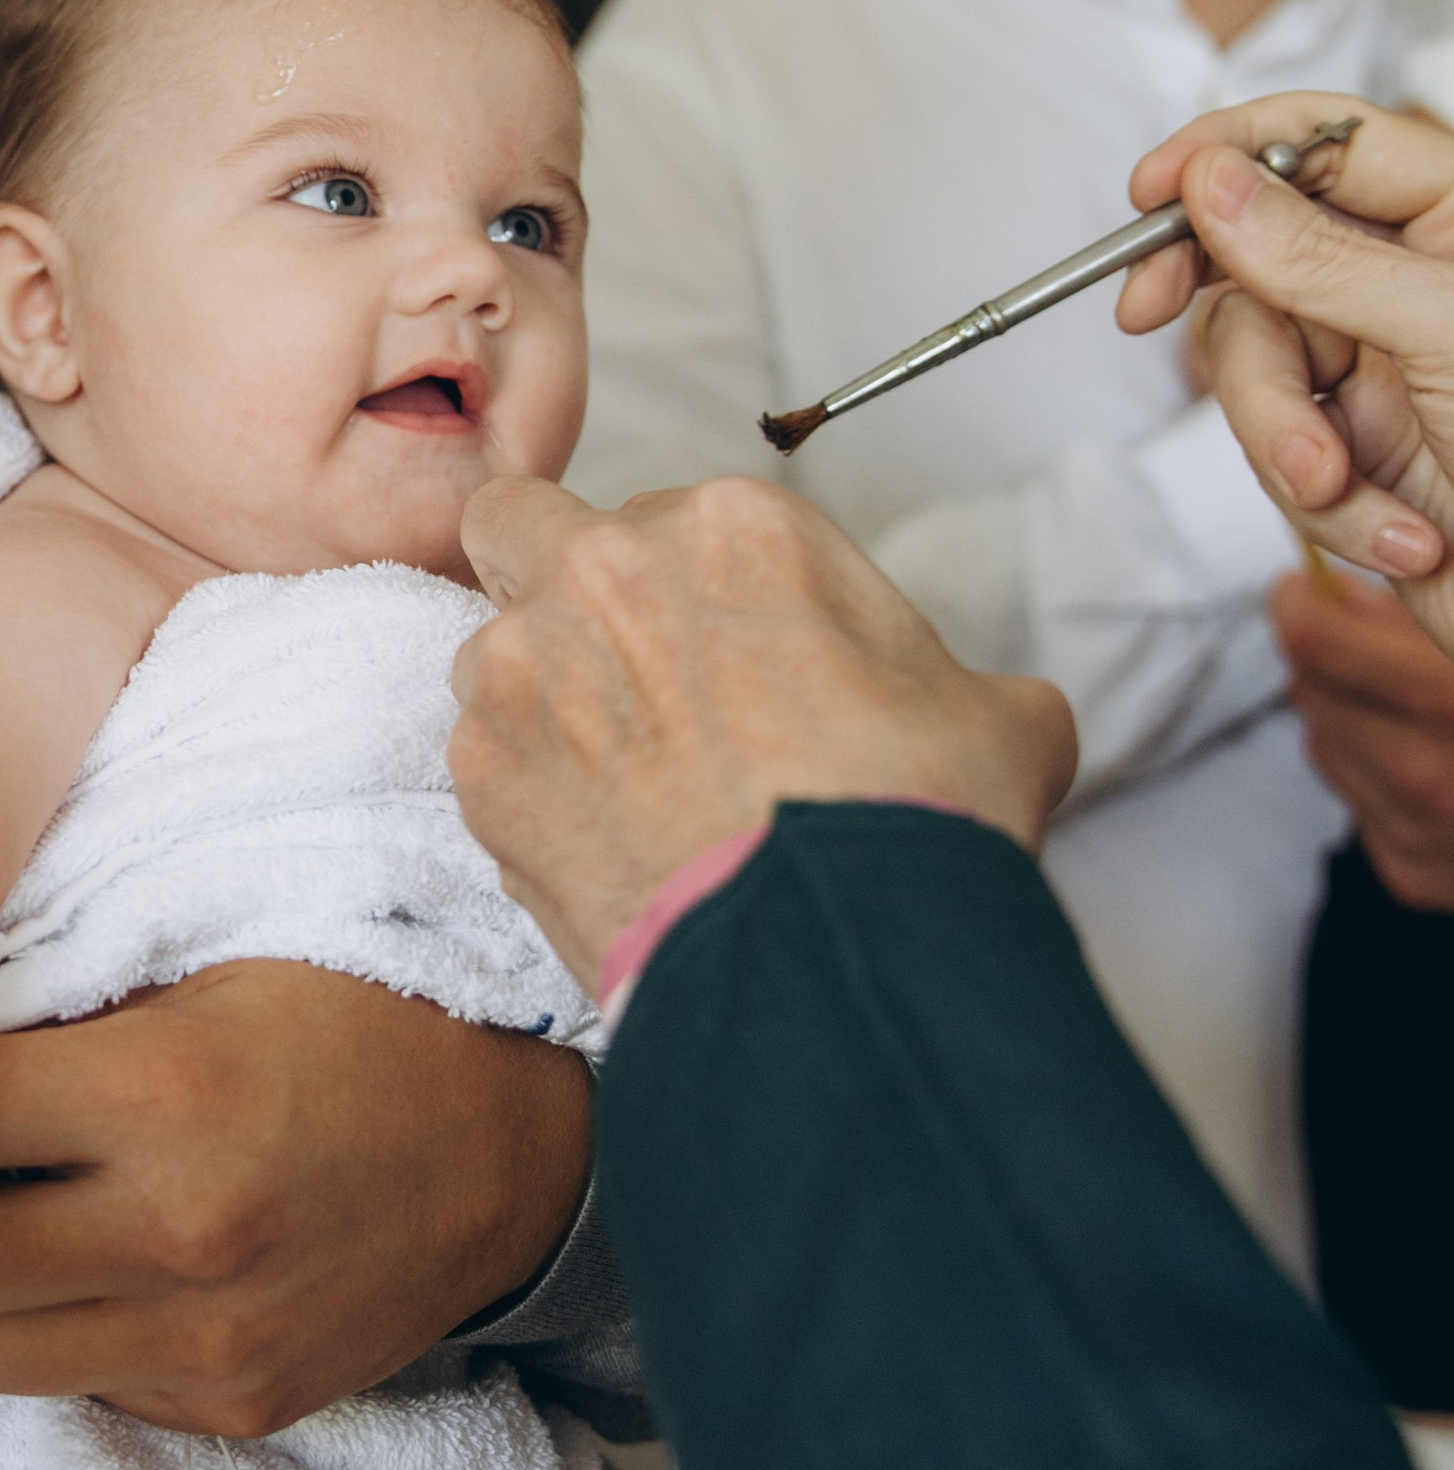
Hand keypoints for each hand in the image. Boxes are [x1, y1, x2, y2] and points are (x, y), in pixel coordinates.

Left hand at [0, 961, 592, 1435]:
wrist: (510, 1146)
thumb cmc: (347, 1023)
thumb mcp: (204, 968)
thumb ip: (53, 1010)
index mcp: (165, 1095)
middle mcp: (178, 1232)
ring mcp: (206, 1340)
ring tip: (39, 1220)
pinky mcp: (233, 1405)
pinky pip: (79, 1388)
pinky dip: (77, 1334)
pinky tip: (131, 1269)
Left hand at [451, 476, 1076, 991]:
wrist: (826, 952)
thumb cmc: (910, 821)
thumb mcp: (988, 711)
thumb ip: (938, 676)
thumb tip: (962, 711)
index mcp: (729, 524)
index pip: (673, 517)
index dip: (692, 586)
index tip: (722, 648)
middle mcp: (603, 569)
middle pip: (525, 526)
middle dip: (554, 579)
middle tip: (618, 669)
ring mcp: (524, 666)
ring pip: (493, 648)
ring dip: (539, 696)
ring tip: (620, 786)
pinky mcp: (481, 769)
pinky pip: (486, 758)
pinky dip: (528, 793)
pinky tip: (601, 846)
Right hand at [1119, 96, 1453, 657]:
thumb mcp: (1440, 330)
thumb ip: (1318, 256)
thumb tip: (1214, 181)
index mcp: (1452, 216)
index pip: (1323, 140)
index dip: (1229, 149)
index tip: (1152, 189)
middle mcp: (1405, 280)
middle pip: (1259, 254)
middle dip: (1220, 307)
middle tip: (1143, 311)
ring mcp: (1375, 365)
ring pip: (1254, 366)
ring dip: (1285, 439)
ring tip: (1335, 485)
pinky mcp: (1352, 450)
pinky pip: (1281, 455)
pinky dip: (1331, 508)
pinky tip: (1405, 539)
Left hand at [1271, 562, 1453, 909]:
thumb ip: (1417, 608)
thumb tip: (1330, 592)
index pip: (1317, 647)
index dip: (1299, 604)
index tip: (1299, 586)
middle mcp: (1437, 780)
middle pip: (1310, 694)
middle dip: (1327, 659)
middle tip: (1361, 639)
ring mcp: (1423, 837)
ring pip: (1324, 747)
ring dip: (1349, 716)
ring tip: (1410, 703)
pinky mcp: (1416, 877)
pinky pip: (1356, 803)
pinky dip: (1375, 774)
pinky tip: (1432, 760)